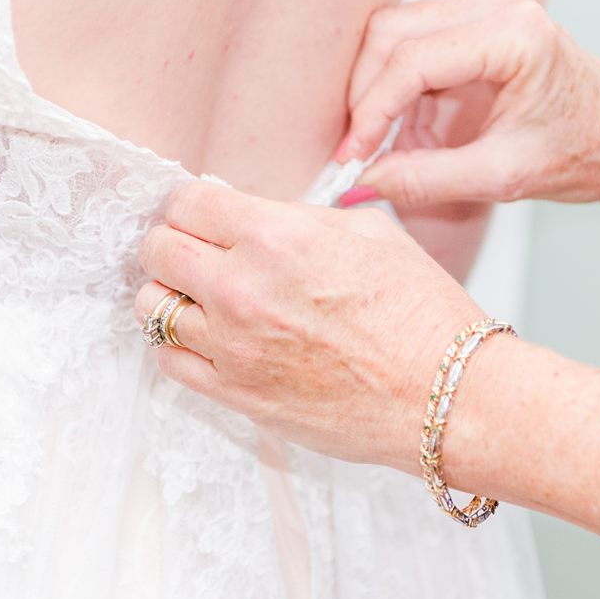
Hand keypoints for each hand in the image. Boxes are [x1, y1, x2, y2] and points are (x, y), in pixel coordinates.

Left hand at [133, 181, 486, 473]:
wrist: (447, 396)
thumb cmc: (425, 314)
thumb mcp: (374, 234)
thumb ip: (302, 219)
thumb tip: (259, 218)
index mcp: (277, 236)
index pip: (187, 202)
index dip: (196, 205)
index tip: (208, 217)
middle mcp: (242, 287)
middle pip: (157, 249)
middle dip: (175, 244)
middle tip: (202, 254)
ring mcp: (232, 346)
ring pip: (152, 306)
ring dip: (174, 296)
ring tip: (207, 300)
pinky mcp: (234, 394)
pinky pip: (170, 361)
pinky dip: (183, 345)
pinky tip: (217, 340)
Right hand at [332, 0, 599, 210]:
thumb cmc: (585, 148)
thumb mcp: (505, 177)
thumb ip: (429, 179)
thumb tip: (362, 183)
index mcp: (515, 36)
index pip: (414, 60)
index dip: (372, 110)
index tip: (351, 155)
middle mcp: (499, 4)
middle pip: (392, 32)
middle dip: (365, 93)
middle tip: (355, 149)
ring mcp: (486, 4)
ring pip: (395, 32)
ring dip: (378, 88)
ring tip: (381, 142)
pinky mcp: (476, 18)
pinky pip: (414, 42)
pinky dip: (399, 85)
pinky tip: (405, 127)